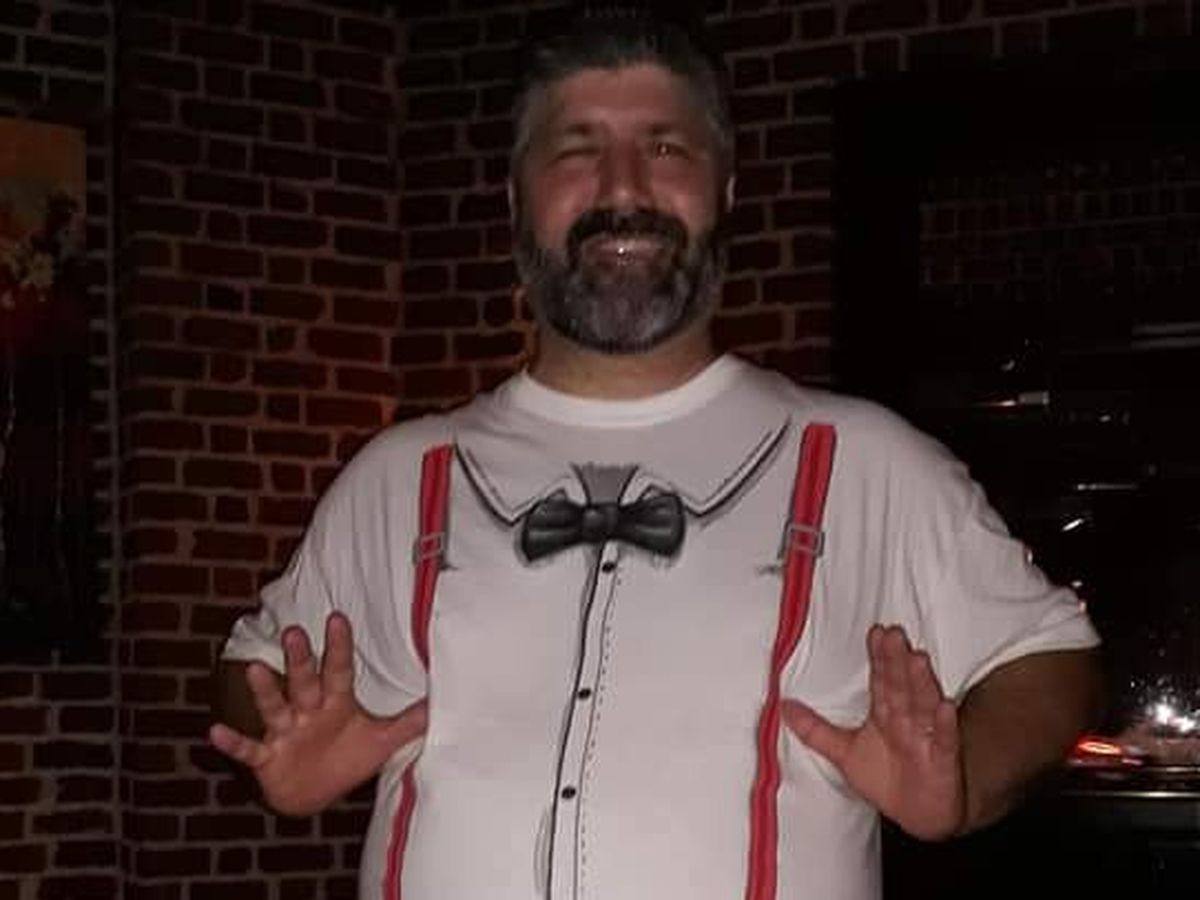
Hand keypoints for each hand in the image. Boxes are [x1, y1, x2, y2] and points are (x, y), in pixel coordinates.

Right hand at [209, 612, 427, 816]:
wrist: (314, 797)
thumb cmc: (347, 759)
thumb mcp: (382, 741)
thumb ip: (410, 721)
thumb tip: (442, 701)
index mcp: (335, 702)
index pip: (339, 670)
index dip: (339, 646)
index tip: (338, 618)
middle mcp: (307, 711)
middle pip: (304, 680)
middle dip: (300, 659)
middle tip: (295, 632)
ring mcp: (285, 733)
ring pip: (274, 707)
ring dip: (264, 690)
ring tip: (254, 669)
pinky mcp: (267, 758)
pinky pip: (248, 750)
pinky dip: (232, 743)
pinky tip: (214, 731)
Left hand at [782, 624, 963, 839]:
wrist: (920, 816)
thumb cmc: (886, 779)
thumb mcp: (844, 754)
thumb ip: (816, 731)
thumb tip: (784, 706)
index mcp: (885, 714)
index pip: (881, 680)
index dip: (878, 657)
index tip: (876, 632)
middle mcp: (907, 720)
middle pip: (900, 686)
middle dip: (896, 661)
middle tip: (894, 634)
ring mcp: (927, 738)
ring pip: (923, 706)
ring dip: (921, 683)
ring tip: (917, 658)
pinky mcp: (943, 761)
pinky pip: (945, 741)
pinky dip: (945, 724)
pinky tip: (944, 706)